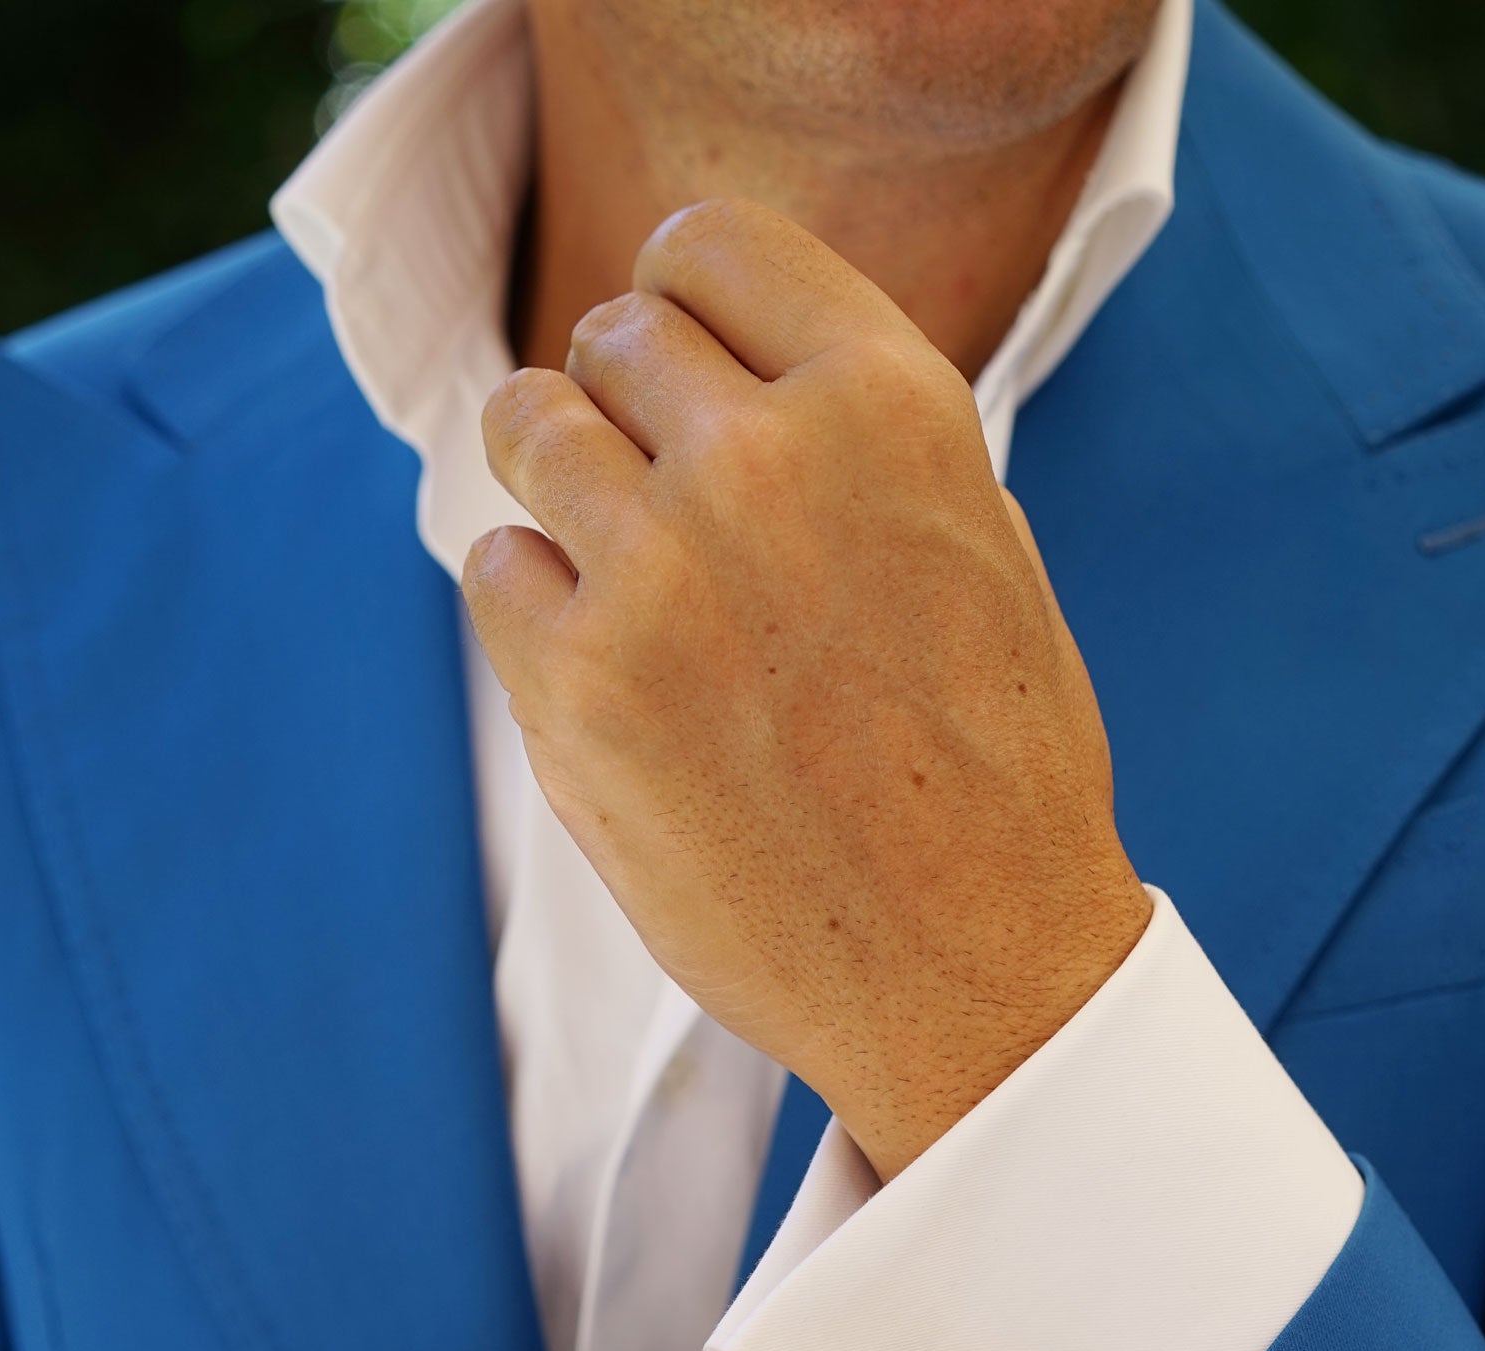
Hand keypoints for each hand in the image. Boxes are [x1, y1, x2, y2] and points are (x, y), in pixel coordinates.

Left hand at [462, 198, 1152, 1183]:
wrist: (974, 972)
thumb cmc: (988, 773)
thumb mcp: (975, 542)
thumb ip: (853, 433)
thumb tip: (712, 359)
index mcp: (890, 404)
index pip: (710, 244)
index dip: (685, 304)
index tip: (691, 370)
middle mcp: (768, 462)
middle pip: (612, 337)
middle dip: (626, 406)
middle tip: (670, 507)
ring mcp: (659, 575)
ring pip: (527, 427)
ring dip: (560, 484)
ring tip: (623, 571)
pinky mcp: (578, 692)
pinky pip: (496, 572)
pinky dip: (536, 611)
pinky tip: (616, 679)